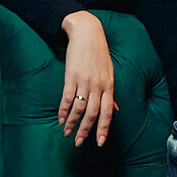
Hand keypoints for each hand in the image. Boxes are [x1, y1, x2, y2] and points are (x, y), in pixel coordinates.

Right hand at [58, 10, 116, 146]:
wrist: (87, 33)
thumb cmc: (99, 54)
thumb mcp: (109, 73)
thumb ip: (110, 94)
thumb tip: (116, 110)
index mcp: (109, 86)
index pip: (107, 113)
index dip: (104, 129)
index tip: (100, 143)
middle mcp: (98, 85)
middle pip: (92, 114)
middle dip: (85, 131)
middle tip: (78, 143)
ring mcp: (84, 81)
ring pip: (78, 108)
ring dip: (72, 123)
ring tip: (67, 133)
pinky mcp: (71, 76)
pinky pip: (67, 97)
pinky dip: (63, 110)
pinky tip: (60, 119)